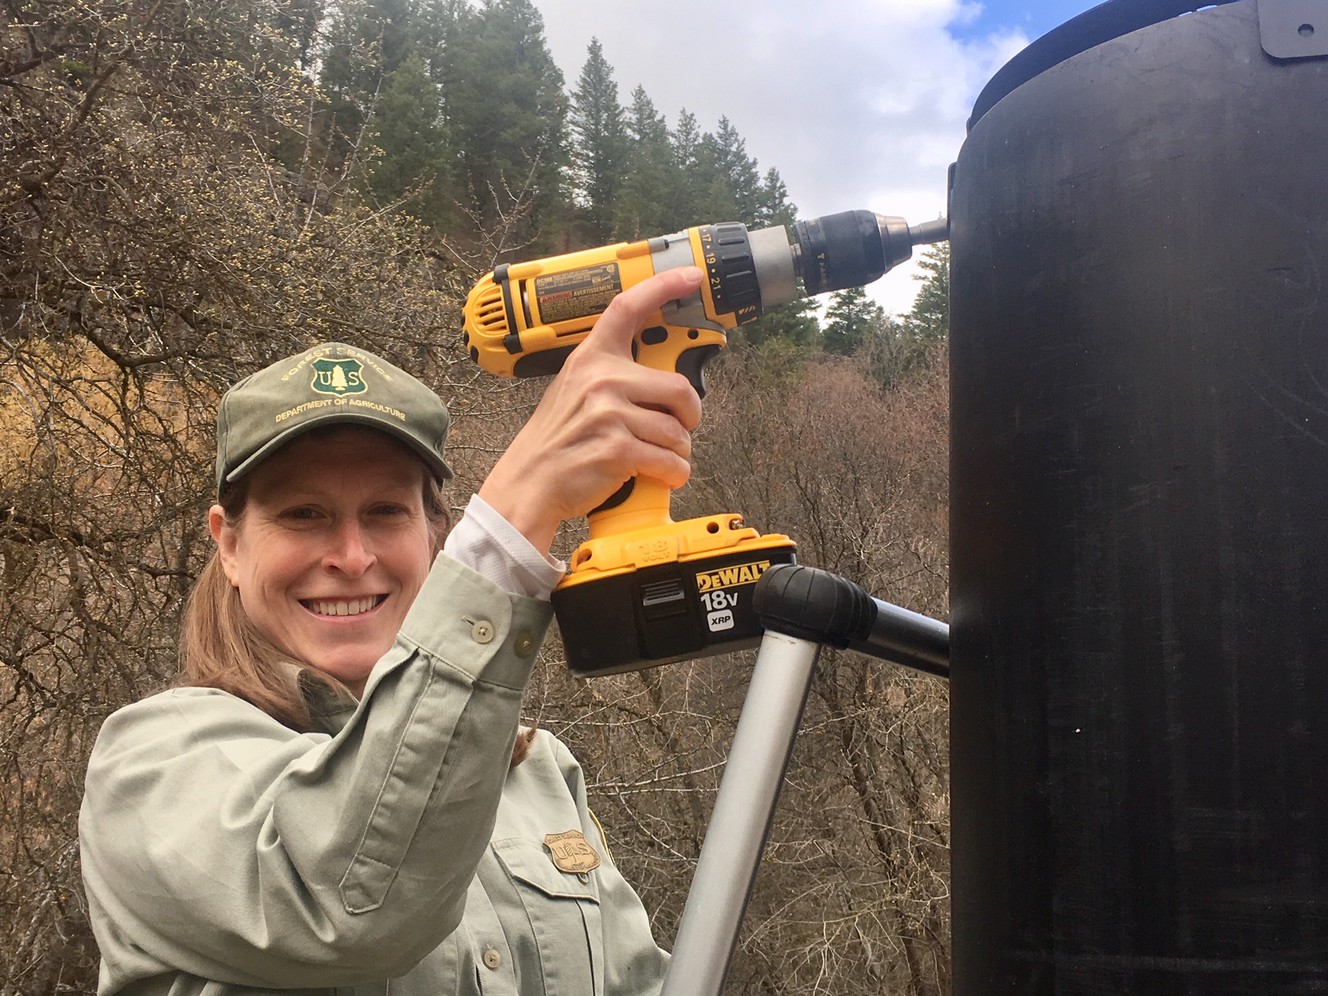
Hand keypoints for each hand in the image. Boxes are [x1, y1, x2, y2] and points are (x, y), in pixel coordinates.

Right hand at [478, 266, 704, 554]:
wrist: (529, 484)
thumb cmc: (557, 442)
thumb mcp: (574, 391)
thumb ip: (613, 376)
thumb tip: (661, 380)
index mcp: (591, 358)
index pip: (628, 308)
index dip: (664, 287)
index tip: (691, 276)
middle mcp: (601, 380)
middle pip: (680, 388)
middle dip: (690, 416)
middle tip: (680, 428)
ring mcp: (609, 414)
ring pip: (679, 431)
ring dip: (678, 451)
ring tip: (657, 458)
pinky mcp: (617, 449)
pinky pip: (671, 461)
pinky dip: (674, 474)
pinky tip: (659, 476)